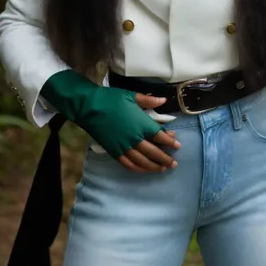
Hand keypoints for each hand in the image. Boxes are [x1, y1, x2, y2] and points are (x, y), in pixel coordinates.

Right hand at [41, 70, 180, 166]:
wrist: (88, 107)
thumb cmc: (111, 99)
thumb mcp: (131, 96)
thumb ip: (149, 101)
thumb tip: (164, 101)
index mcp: (141, 123)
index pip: (160, 136)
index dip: (170, 142)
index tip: (177, 146)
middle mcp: (134, 137)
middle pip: (153, 152)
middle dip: (165, 158)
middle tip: (174, 164)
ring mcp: (124, 146)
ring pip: (142, 161)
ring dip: (154, 166)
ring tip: (162, 169)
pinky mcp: (114, 151)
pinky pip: (128, 164)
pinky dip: (137, 168)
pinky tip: (143, 170)